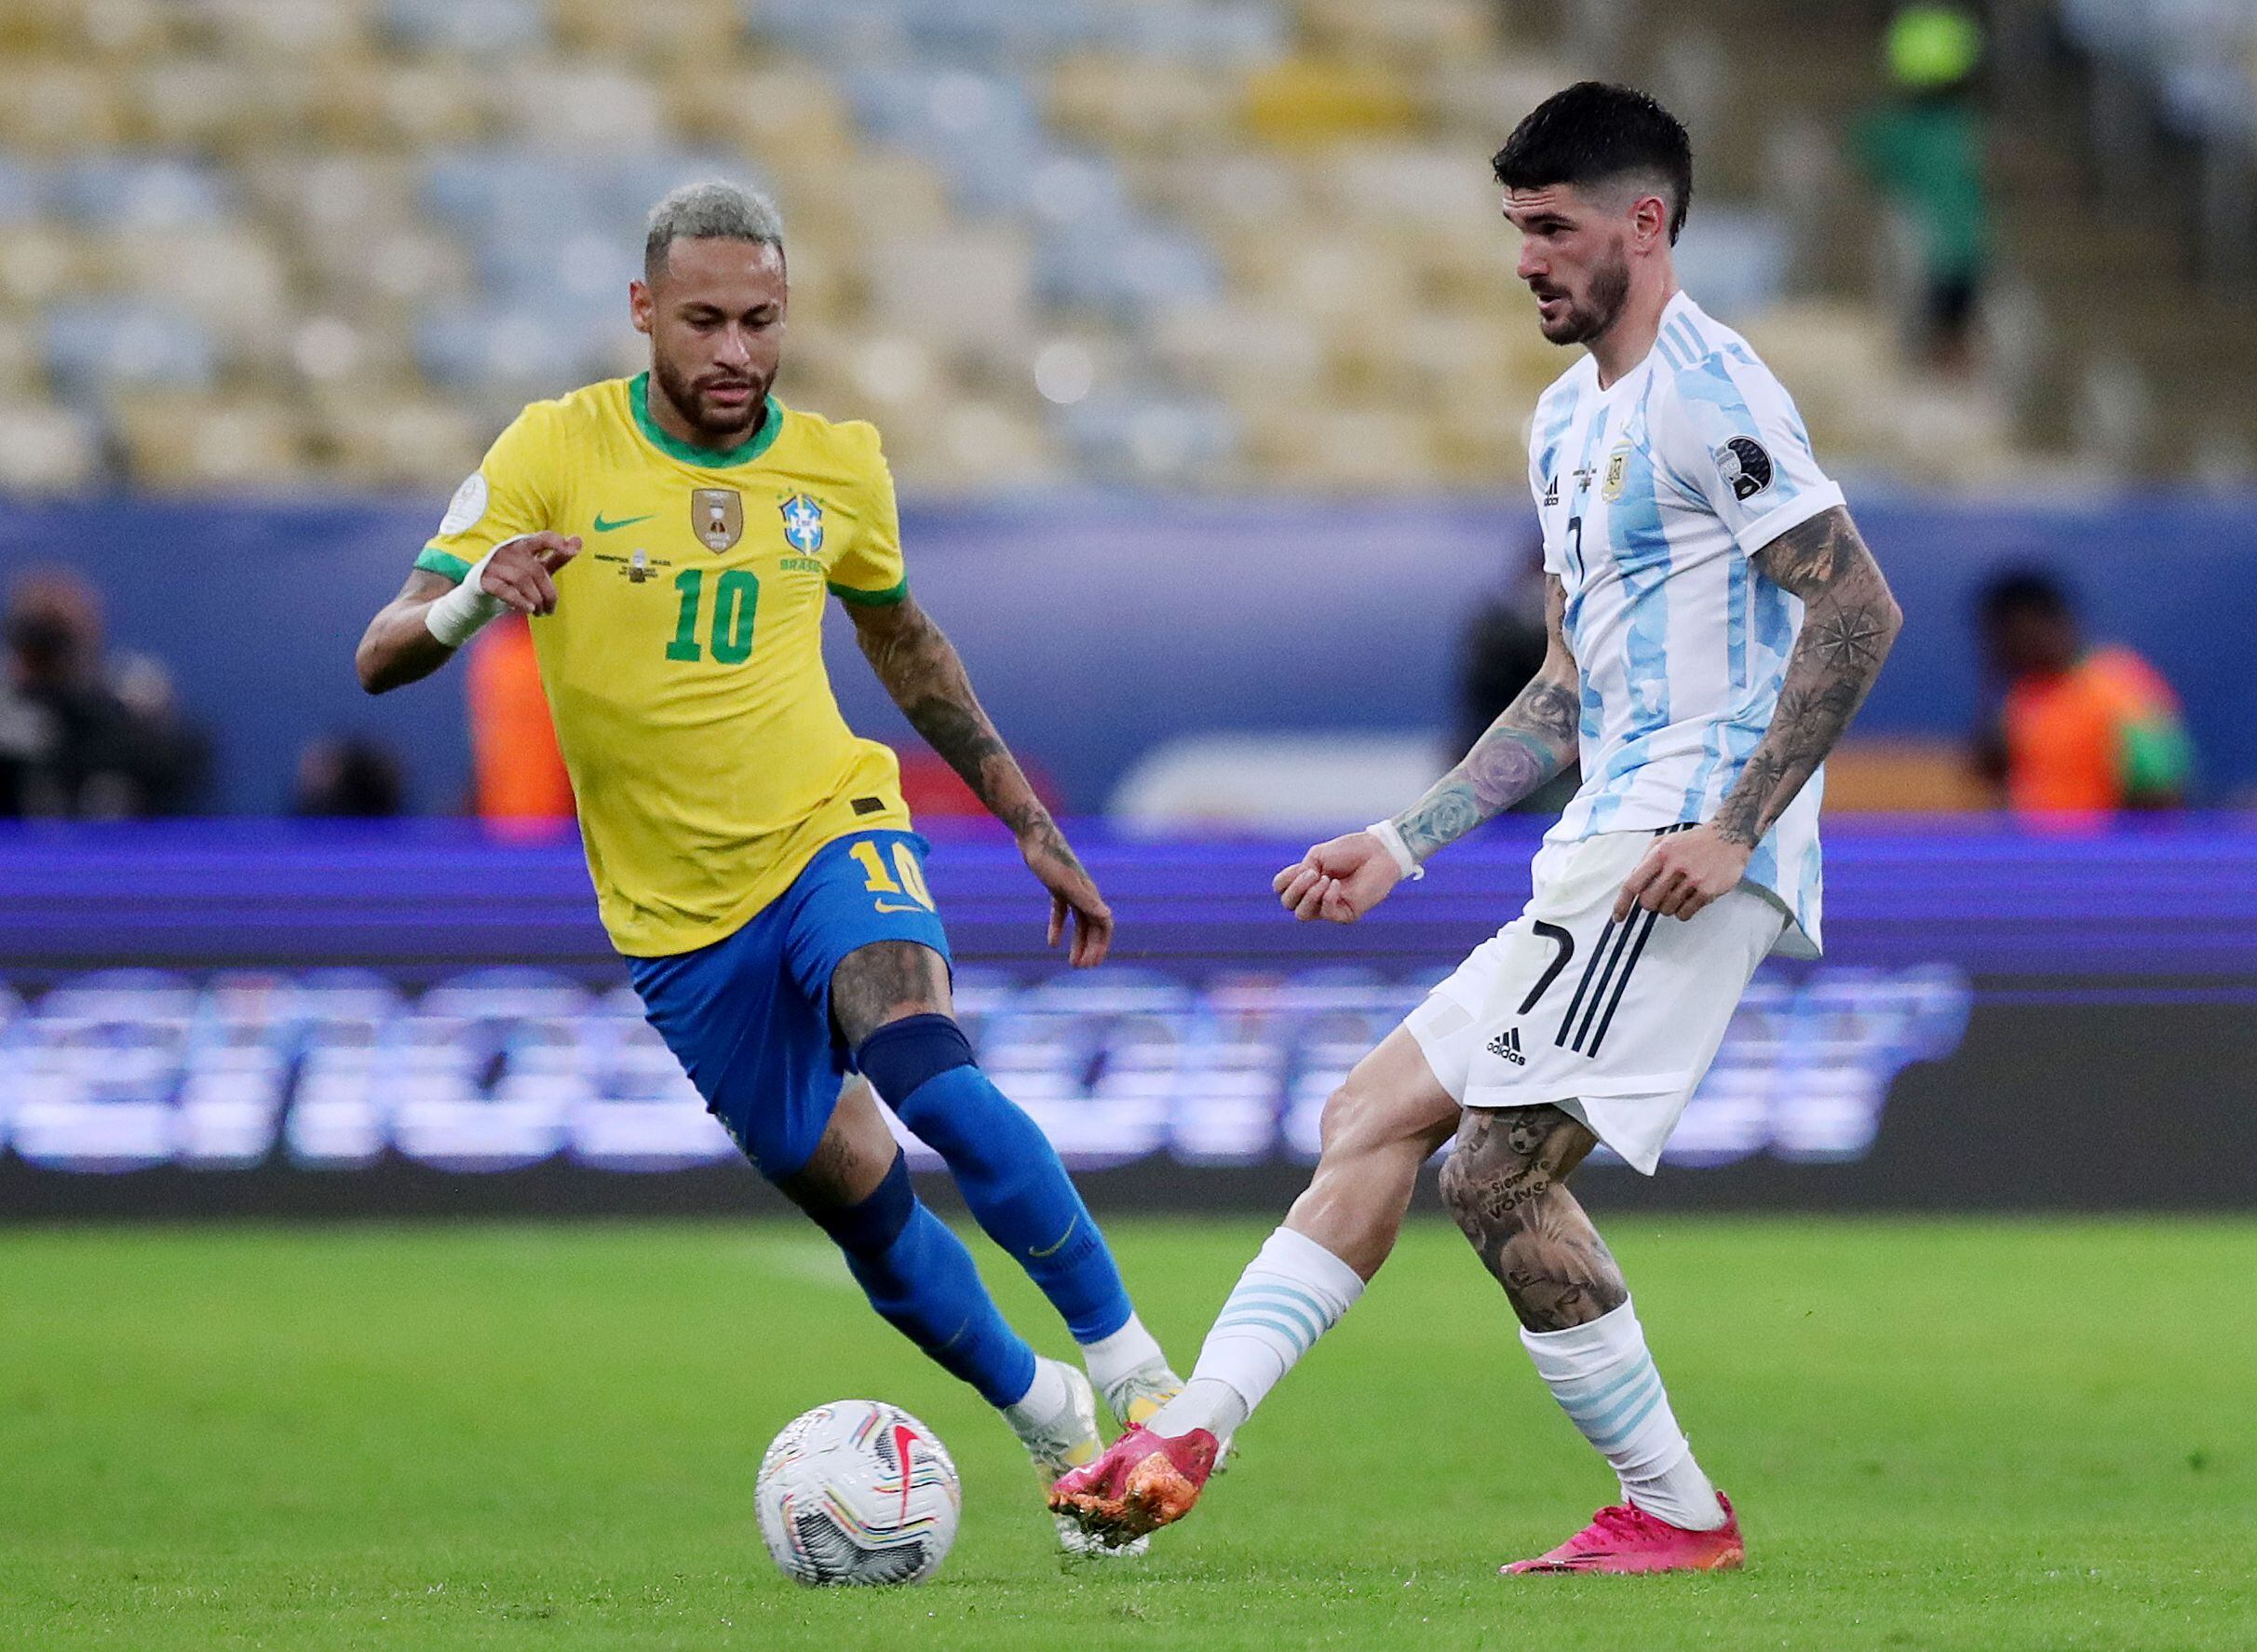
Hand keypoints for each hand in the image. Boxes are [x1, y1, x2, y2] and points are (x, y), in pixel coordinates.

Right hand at [477, 532, 581, 615]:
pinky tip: (528, 609)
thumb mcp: (539, 568)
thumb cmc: (515, 578)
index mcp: (523, 544)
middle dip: (548, 594)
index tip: (572, 551)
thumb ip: (557, 556)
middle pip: (536, 570)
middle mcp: (508, 550)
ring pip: (522, 580)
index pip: (542, 538)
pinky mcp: (483, 580)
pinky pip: (503, 589)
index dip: (556, 542)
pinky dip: (518, 600)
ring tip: (539, 612)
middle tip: (550, 609)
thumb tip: (578, 540)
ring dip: (535, 599)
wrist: (483, 594)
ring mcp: (493, 564)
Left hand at [1022, 822, 1112, 968]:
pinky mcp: (1057, 887)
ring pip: (1079, 922)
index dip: (1101, 945)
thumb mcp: (1065, 883)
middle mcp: (1084, 893)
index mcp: (1089, 893)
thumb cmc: (1048, 858)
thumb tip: (1107, 915)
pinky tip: (1052, 943)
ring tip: (1072, 963)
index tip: (1092, 963)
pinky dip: (1058, 928)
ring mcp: (1071, 890)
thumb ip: (1086, 900)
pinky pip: (1061, 912)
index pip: (1104, 924)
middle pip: (1093, 926)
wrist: (1032, 835)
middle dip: (1090, 948)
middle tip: (1082, 968)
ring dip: (1078, 943)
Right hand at [1272, 831, 1402, 924]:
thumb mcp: (1318, 856)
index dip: (1284, 880)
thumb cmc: (1350, 851)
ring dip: (1309, 895)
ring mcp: (1330, 906)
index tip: (1301, 866)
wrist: (1378, 852)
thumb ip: (1301, 872)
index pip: (1281, 890)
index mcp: (1307, 880)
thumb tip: (1298, 890)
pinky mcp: (1346, 914)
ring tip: (1325, 879)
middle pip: (1288, 904)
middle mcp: (1315, 896)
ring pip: (1302, 914)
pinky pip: (1326, 913)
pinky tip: (1336, 884)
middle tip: (1313, 873)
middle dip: (1296, 888)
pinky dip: (1327, 897)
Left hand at [1614, 823, 1749, 922]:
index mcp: (1661, 853)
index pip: (1633, 883)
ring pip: (1666, 910)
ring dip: (1669, 906)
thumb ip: (1645, 861)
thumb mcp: (1664, 842)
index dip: (1622, 903)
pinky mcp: (1708, 891)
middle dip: (1651, 903)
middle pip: (1648, 902)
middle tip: (1660, 895)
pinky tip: (1690, 897)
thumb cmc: (1694, 841)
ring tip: (1680, 891)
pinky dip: (1683, 911)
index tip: (1618, 916)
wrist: (1729, 837)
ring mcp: (1693, 879)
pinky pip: (1685, 914)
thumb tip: (1632, 884)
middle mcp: (1675, 866)